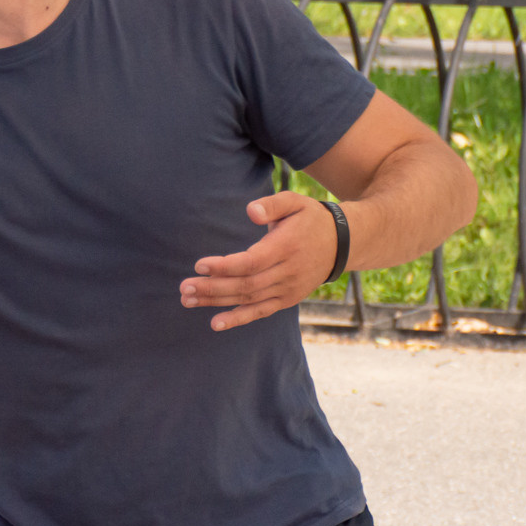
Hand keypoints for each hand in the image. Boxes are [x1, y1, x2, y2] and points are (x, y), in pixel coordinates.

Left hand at [180, 191, 341, 331]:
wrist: (341, 244)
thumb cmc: (310, 219)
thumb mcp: (296, 201)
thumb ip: (272, 205)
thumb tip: (251, 211)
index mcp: (286, 247)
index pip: (251, 262)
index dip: (225, 266)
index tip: (199, 265)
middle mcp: (287, 272)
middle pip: (246, 285)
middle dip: (212, 288)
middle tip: (184, 288)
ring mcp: (288, 290)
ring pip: (249, 300)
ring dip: (217, 302)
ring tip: (188, 300)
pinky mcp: (286, 300)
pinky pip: (260, 312)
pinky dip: (238, 319)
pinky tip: (215, 323)